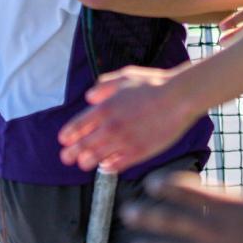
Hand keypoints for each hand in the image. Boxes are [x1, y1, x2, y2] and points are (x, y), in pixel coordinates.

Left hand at [58, 65, 198, 173]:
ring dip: (87, 161)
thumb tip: (90, 97)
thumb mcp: (125, 76)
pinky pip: (118, 164)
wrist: (179, 98)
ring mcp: (124, 141)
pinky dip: (109, 166)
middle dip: (71, 153)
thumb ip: (104, 86)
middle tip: (66, 158)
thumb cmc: (154, 84)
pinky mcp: (139, 152)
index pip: (78, 126)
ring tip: (83, 164)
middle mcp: (111, 127)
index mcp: (105, 107)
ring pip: (98, 158)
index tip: (63, 140)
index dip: (69, 135)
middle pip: (84, 145)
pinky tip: (106, 166)